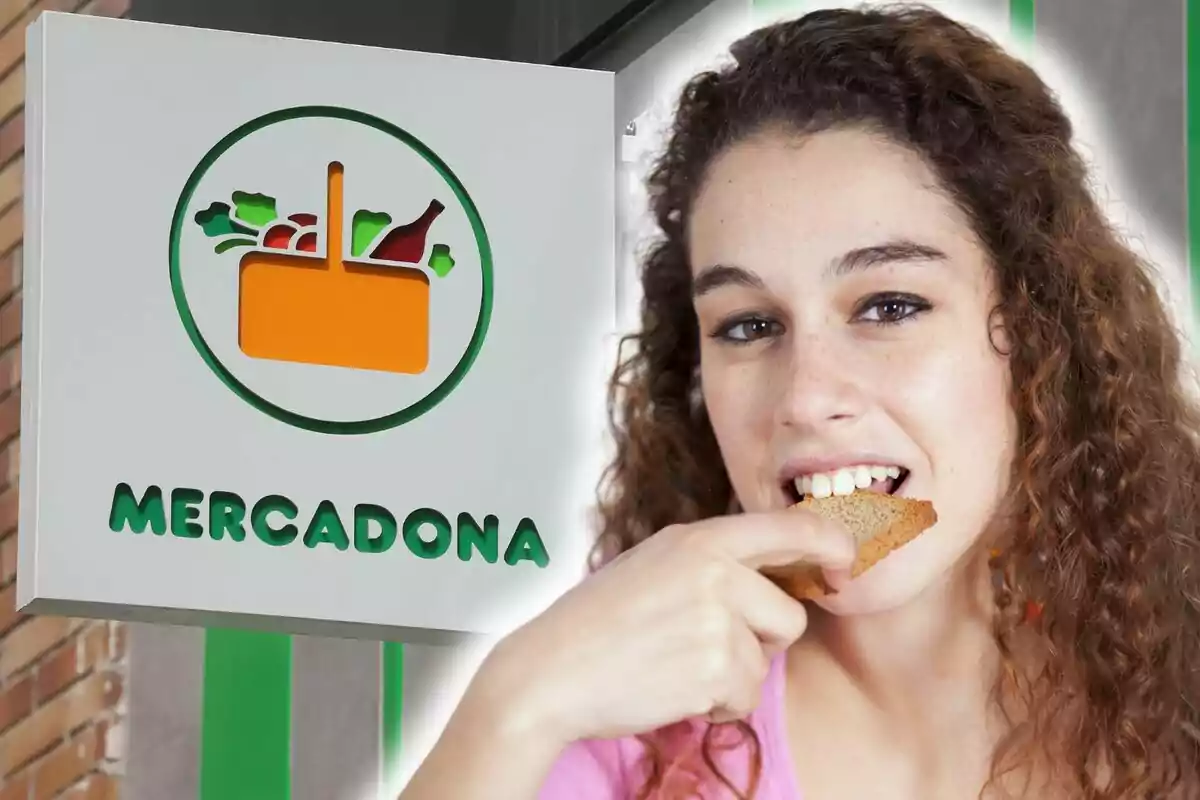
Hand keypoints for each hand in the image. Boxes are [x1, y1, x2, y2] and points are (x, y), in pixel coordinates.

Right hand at [467, 508, 855, 746]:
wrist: (550, 671)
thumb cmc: (597, 623)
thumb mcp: (655, 566)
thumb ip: (712, 563)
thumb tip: (776, 575)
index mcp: (698, 538)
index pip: (789, 528)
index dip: (831, 544)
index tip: (846, 563)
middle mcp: (714, 569)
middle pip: (789, 614)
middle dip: (759, 641)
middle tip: (707, 646)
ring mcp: (716, 616)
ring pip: (767, 659)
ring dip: (733, 675)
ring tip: (678, 666)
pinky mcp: (715, 665)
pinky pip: (745, 696)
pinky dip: (716, 704)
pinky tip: (672, 688)